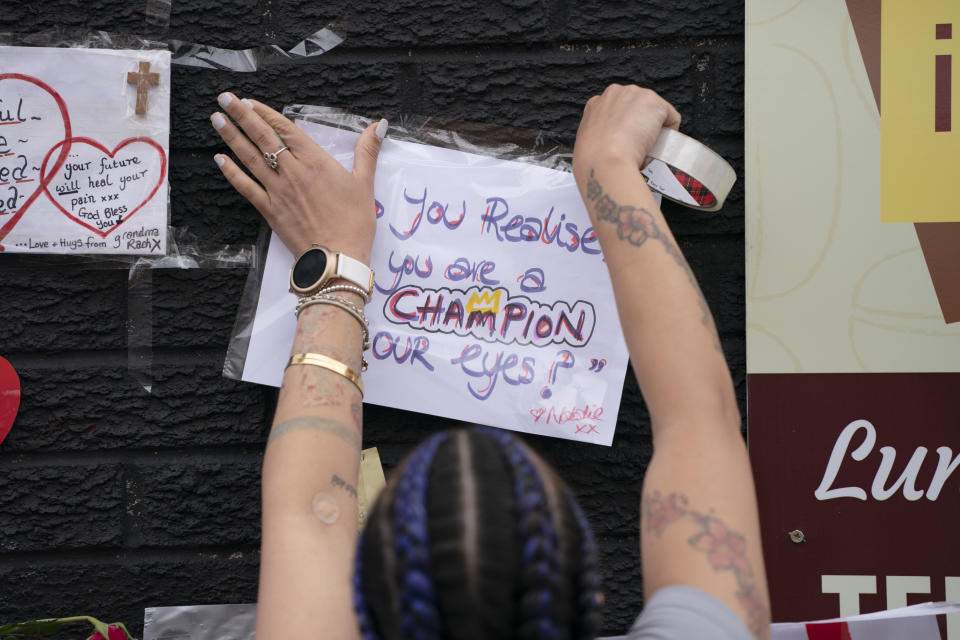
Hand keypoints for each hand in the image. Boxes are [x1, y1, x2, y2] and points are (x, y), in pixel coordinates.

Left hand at [211, 92, 386, 262]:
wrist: (338, 258)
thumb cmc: (354, 223)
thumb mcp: (365, 183)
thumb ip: (368, 151)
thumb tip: (378, 125)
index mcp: (315, 162)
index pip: (285, 129)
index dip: (266, 113)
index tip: (250, 100)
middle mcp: (292, 172)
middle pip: (262, 137)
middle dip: (241, 115)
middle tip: (224, 98)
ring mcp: (278, 191)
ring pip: (250, 158)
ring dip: (232, 137)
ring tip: (216, 119)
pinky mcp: (270, 211)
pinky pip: (246, 187)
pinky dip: (232, 172)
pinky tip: (220, 159)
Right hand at [572, 84, 680, 184]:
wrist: (604, 161)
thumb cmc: (594, 159)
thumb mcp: (589, 143)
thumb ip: (602, 138)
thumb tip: (617, 146)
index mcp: (596, 104)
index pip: (617, 110)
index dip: (624, 127)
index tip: (626, 141)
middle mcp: (615, 94)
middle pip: (637, 107)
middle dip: (640, 124)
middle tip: (638, 145)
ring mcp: (635, 95)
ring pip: (654, 112)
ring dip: (654, 128)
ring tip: (647, 148)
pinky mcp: (655, 103)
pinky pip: (672, 118)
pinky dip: (670, 134)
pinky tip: (659, 146)